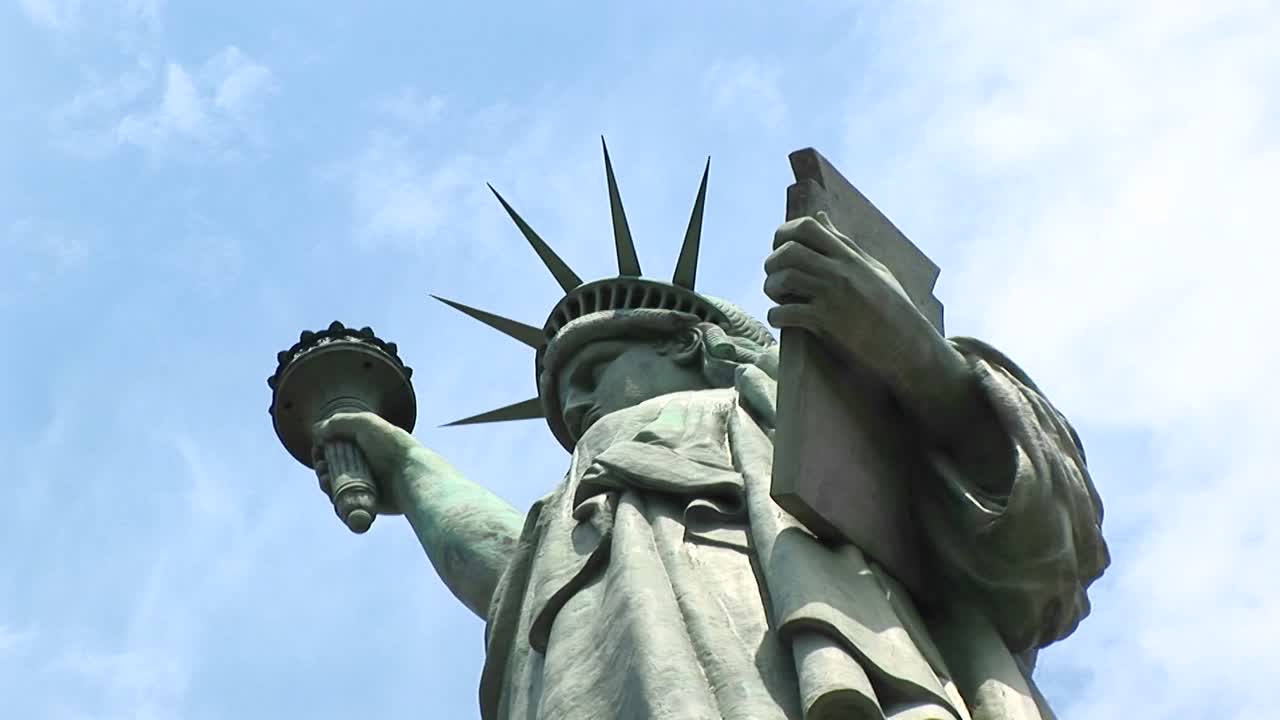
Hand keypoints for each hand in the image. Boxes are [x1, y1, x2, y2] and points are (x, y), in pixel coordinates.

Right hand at [311, 411, 424, 514]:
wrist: (410, 474)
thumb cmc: (391, 446)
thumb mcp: (365, 422)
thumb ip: (338, 422)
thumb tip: (317, 431)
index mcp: (365, 445)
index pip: (336, 448)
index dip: (323, 450)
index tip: (320, 451)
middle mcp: (366, 465)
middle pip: (334, 469)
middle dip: (323, 468)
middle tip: (323, 468)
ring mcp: (367, 486)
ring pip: (337, 488)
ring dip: (326, 484)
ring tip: (326, 480)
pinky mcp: (367, 504)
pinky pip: (346, 505)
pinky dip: (336, 501)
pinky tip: (332, 494)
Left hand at [764, 212, 945, 391]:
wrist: (908, 345)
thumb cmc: (893, 308)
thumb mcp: (872, 267)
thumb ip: (843, 242)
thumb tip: (821, 216)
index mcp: (849, 256)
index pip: (808, 226)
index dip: (784, 234)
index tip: (780, 249)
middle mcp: (840, 271)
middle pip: (789, 250)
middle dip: (772, 263)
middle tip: (775, 278)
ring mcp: (833, 295)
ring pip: (786, 278)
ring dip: (772, 288)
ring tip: (778, 299)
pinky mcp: (829, 322)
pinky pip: (788, 312)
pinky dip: (776, 316)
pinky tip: (781, 320)